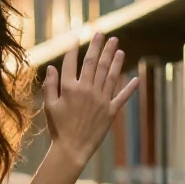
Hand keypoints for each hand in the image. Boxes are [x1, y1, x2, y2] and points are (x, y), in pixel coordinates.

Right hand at [42, 33, 138, 166]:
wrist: (72, 149)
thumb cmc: (58, 128)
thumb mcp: (49, 106)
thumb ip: (50, 85)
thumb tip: (51, 67)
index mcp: (70, 88)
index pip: (72, 63)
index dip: (74, 49)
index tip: (77, 37)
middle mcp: (87, 90)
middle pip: (94, 63)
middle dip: (98, 47)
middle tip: (103, 34)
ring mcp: (101, 100)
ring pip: (109, 75)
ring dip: (114, 59)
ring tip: (118, 47)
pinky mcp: (111, 111)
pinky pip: (122, 96)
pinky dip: (129, 87)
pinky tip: (135, 78)